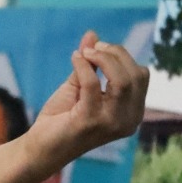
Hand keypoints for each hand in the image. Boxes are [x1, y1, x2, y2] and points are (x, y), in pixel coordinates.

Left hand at [25, 31, 147, 166]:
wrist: (40, 147)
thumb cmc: (61, 118)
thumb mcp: (79, 86)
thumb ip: (89, 63)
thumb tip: (92, 35)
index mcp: (132, 112)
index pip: (141, 76)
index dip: (122, 56)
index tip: (98, 48)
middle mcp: (128, 119)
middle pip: (136, 76)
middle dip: (115, 54)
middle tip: (91, 49)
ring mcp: (112, 122)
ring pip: (123, 81)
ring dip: (103, 59)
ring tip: (84, 53)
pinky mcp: (90, 121)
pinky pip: (92, 85)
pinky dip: (84, 67)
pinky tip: (74, 59)